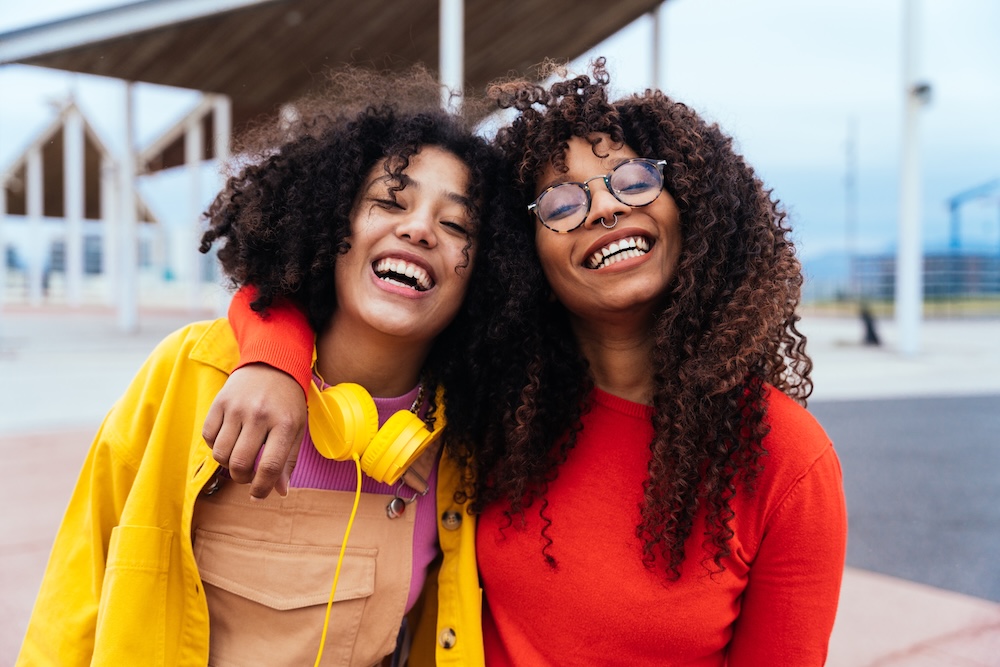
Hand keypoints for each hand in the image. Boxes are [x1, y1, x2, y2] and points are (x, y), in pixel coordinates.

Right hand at [202, 363, 306, 497]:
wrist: (272, 364)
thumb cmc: (287, 402)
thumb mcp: (296, 428)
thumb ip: (288, 461)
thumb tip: (280, 492)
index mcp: (283, 423)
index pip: (269, 466)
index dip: (262, 488)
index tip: (258, 494)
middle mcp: (259, 415)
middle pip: (240, 464)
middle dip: (242, 479)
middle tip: (248, 475)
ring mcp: (236, 408)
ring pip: (220, 454)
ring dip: (227, 465)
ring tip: (239, 458)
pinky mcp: (219, 402)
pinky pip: (208, 437)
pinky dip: (215, 446)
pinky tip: (228, 441)